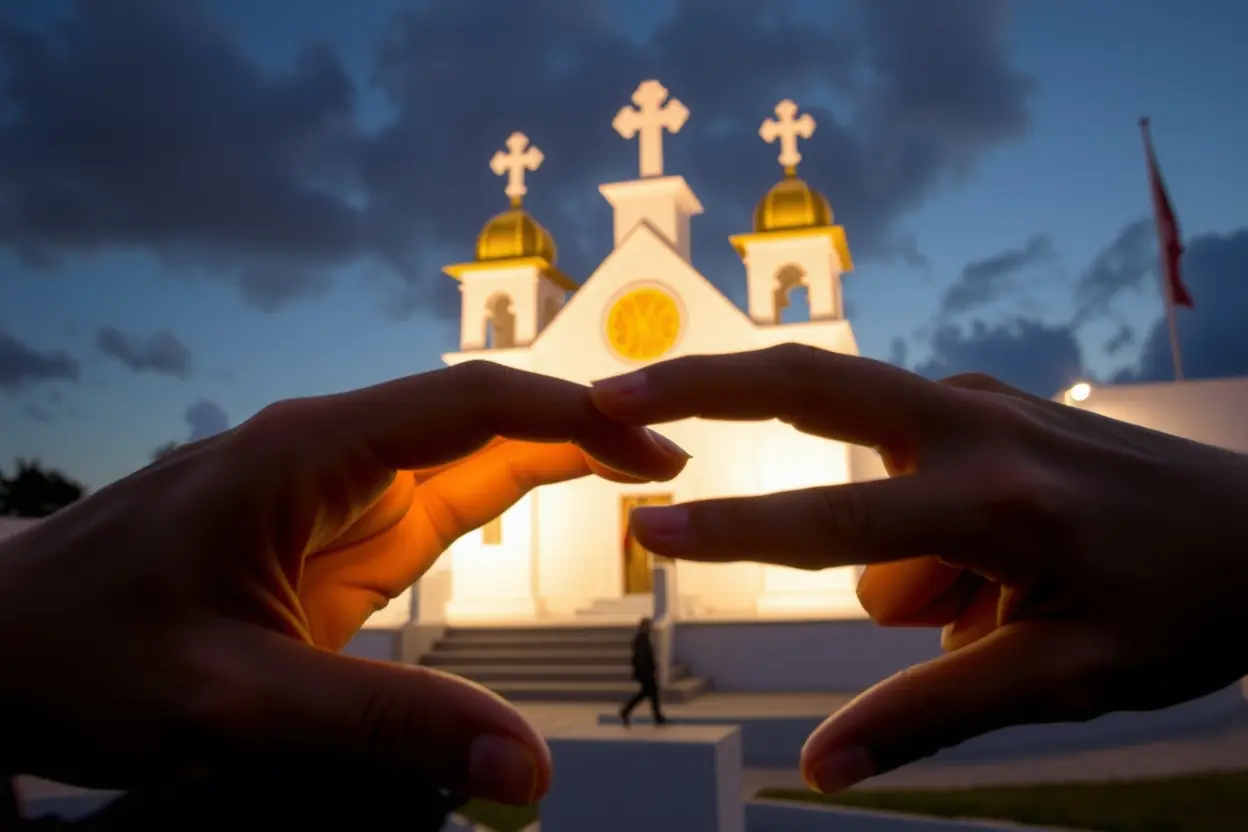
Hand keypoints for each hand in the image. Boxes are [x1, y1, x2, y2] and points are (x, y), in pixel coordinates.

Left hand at [0, 361, 688, 805]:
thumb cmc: (85, 654)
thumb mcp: (233, 705)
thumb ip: (382, 730)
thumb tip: (523, 770)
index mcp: (308, 455)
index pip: (471, 406)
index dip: (572, 415)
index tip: (653, 440)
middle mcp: (327, 452)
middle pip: (481, 418)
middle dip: (581, 429)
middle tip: (673, 459)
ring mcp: (329, 489)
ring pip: (465, 452)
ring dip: (553, 458)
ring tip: (641, 476)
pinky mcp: (328, 531)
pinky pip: (435, 496)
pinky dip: (507, 493)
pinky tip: (552, 498)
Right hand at [589, 344, 1247, 792]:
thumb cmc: (1188, 606)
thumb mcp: (1070, 680)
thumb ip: (934, 715)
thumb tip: (818, 769)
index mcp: (994, 495)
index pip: (828, 520)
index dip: (729, 532)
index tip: (638, 528)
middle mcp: (970, 421)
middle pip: (805, 381)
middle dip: (699, 383)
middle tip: (606, 388)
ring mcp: (975, 401)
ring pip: (863, 470)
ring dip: (894, 556)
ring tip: (996, 608)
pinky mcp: (979, 403)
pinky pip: (900, 467)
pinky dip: (912, 527)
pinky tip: (996, 572)